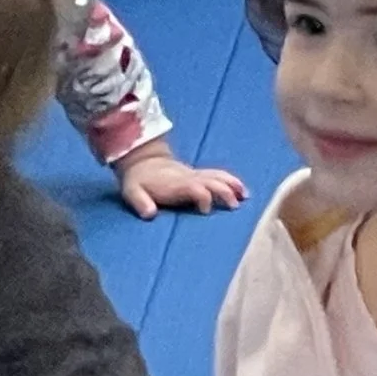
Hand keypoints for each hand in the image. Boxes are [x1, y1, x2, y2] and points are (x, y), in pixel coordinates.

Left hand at [115, 146, 250, 218]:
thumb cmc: (138, 181)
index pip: (194, 187)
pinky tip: (242, 190)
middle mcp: (189, 178)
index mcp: (175, 184)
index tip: (206, 211)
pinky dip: (232, 181)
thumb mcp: (132, 192)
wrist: (143, 162)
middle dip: (225, 191)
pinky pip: (219, 175)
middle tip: (235, 206)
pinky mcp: (199, 175)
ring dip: (232, 185)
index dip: (203, 197)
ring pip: (218, 176)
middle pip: (212, 180)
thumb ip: (140, 202)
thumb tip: (149, 214)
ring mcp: (195, 175)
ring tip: (245, 196)